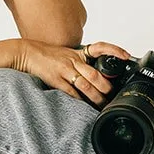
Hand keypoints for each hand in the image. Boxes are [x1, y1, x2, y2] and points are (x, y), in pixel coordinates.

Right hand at [10, 39, 134, 105]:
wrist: (27, 53)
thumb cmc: (48, 55)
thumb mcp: (67, 54)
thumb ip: (82, 63)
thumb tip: (97, 76)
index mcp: (78, 53)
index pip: (100, 48)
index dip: (114, 50)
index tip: (126, 56)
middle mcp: (73, 60)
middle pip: (95, 73)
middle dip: (106, 86)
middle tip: (113, 95)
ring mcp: (64, 70)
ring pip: (85, 84)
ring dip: (96, 97)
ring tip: (103, 105)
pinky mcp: (55, 79)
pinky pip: (71, 92)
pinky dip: (79, 100)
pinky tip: (85, 106)